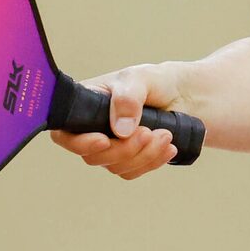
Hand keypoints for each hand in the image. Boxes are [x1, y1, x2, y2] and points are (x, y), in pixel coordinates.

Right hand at [48, 64, 183, 178]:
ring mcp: (110, 147)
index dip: (80, 143)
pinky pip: (134, 171)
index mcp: (84, 106)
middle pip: (93, 156)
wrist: (184, 95)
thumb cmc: (155, 81)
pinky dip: (152, 161)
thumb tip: (119, 131)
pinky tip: (168, 147)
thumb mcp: (139, 79)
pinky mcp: (129, 159)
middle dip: (124, 149)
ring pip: (116, 166)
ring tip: (166, 134)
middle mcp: (92, 130)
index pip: (65, 134)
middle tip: (149, 132)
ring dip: (143, 154)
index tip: (104, 140)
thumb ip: (127, 99)